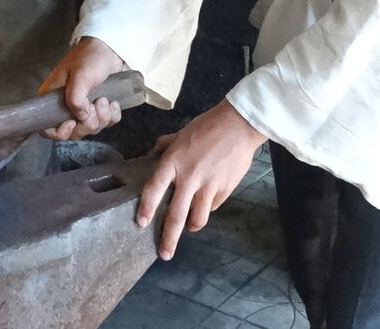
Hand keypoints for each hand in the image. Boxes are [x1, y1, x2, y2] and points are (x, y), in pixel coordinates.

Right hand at [38, 36, 126, 140]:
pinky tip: (113, 103)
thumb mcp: (81, 75)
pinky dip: (112, 117)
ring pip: (90, 128)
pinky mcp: (98, 108)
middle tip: (95, 106)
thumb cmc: (89, 57)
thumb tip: (81, 117)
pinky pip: (105, 124)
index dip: (60, 131)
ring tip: (105, 100)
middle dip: (87, 124)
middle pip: (73, 132)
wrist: (110, 49)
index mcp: (53, 99)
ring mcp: (83, 109)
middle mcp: (65, 107)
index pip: (48, 128)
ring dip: (101, 118)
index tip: (72, 121)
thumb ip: (76, 97)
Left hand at [138, 100, 266, 259]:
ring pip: (197, 218)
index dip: (147, 208)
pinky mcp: (223, 190)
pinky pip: (212, 207)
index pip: (154, 189)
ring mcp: (207, 186)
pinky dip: (207, 209)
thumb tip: (155, 150)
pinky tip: (206, 203)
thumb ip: (167, 144)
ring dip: (191, 227)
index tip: (141, 223)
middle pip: (176, 215)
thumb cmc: (207, 126)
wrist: (238, 126)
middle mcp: (188, 177)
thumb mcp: (182, 133)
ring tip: (188, 230)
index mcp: (174, 161)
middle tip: (164, 254)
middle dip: (169, 238)